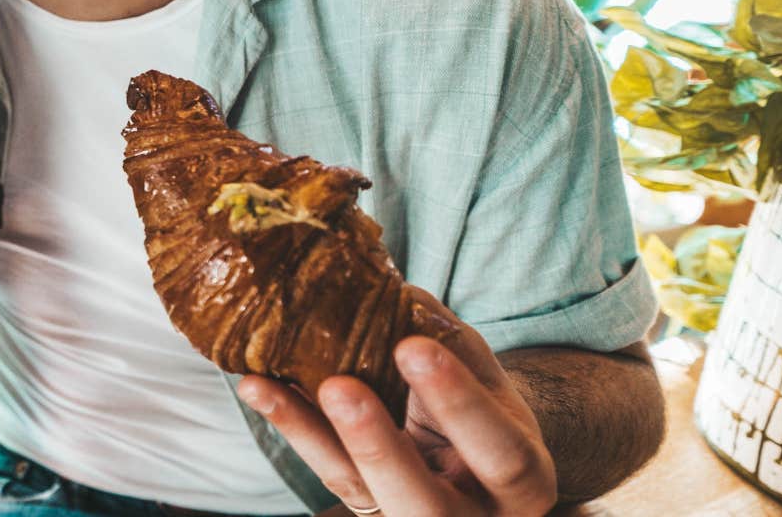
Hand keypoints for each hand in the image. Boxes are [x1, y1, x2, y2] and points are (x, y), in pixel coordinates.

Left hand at [238, 291, 555, 515]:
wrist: (475, 460)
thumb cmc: (485, 409)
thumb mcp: (485, 378)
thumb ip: (451, 341)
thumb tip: (392, 288)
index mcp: (521, 482)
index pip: (500, 451)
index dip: (459, 403)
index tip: (412, 347)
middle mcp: (469, 516)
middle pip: (422, 499)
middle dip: (377, 444)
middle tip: (338, 387)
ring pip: (357, 489)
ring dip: (309, 434)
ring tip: (266, 385)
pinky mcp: (365, 508)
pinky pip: (325, 472)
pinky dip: (292, 428)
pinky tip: (259, 389)